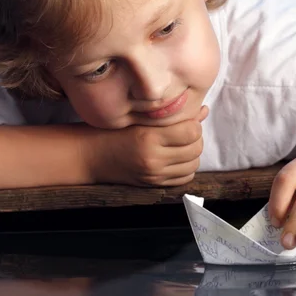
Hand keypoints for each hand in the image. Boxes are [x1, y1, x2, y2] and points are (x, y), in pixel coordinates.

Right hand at [92, 106, 207, 185]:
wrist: (91, 156)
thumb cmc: (113, 131)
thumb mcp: (141, 119)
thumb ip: (173, 116)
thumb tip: (204, 111)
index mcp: (150, 137)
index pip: (191, 132)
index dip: (194, 125)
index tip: (186, 121)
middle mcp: (154, 158)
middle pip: (195, 148)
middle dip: (195, 138)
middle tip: (185, 132)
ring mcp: (154, 174)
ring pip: (193, 165)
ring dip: (192, 154)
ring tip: (181, 145)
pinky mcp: (154, 185)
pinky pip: (185, 179)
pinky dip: (186, 168)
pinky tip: (176, 158)